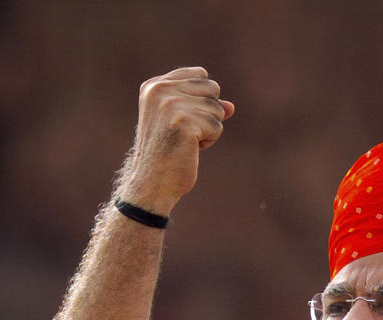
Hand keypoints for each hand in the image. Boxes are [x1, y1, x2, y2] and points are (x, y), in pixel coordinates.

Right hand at [117, 67, 235, 214]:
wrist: (152, 181)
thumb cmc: (168, 152)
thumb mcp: (184, 122)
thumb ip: (205, 108)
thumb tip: (231, 107)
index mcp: (154, 86)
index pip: (200, 74)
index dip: (203, 98)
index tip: (184, 119)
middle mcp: (160, 90)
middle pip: (212, 89)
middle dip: (208, 113)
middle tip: (185, 132)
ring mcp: (171, 105)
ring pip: (217, 109)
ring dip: (209, 129)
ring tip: (186, 141)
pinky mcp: (185, 122)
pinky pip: (217, 126)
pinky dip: (210, 141)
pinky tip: (190, 149)